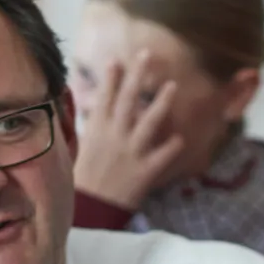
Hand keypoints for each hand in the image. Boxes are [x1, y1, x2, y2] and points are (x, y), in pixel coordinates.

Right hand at [73, 52, 183, 209]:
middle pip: (127, 101)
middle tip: (147, 54)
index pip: (104, 98)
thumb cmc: (85, 179)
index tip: (118, 59)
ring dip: (161, 103)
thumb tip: (94, 106)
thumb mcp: (83, 148)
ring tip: (172, 86)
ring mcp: (130, 153)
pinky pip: (161, 156)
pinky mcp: (143, 171)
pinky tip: (180, 138)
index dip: (111, 78)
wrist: (90, 209)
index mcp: (96, 130)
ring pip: (147, 123)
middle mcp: (114, 137)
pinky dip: (171, 147)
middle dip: (137, 76)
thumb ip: (93, 126)